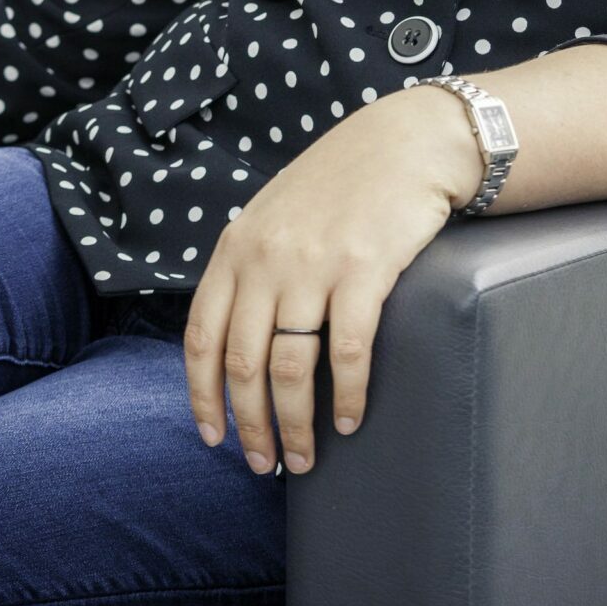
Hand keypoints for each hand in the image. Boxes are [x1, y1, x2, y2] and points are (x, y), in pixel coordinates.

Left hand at [183, 88, 479, 476]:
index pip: (201, 338)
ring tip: (306, 458)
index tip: (213, 439)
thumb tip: (234, 337)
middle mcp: (266, 258)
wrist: (405, 141)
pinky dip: (347, 397)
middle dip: (252, 426)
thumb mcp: (276, 213)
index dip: (203, 398)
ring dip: (296, 426)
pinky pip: (348, 353)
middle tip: (266, 464)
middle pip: (243, 365)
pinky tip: (351, 420)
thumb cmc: (343, 182)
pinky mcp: (364, 270)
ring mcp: (313, 264)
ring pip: (291, 370)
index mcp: (237, 246)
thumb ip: (251, 265)